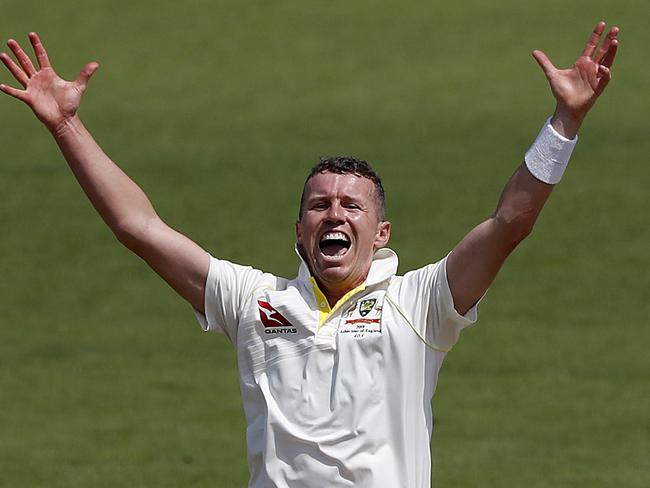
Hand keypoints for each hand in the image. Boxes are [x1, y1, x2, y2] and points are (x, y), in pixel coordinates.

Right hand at [0, 32, 98, 131]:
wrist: (65, 119)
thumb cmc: (70, 104)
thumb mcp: (78, 87)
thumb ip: (84, 75)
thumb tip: (96, 64)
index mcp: (49, 74)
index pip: (41, 56)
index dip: (37, 45)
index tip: (31, 34)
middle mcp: (38, 79)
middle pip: (26, 62)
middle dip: (18, 52)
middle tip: (10, 41)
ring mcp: (32, 88)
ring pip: (19, 73)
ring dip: (10, 65)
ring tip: (2, 54)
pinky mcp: (29, 98)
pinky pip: (17, 92)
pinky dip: (9, 90)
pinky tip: (0, 85)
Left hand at [533, 21, 618, 137]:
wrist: (565, 107)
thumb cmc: (561, 92)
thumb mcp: (552, 74)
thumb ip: (545, 63)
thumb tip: (534, 51)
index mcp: (582, 63)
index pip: (591, 45)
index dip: (596, 35)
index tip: (602, 24)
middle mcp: (591, 68)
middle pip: (603, 51)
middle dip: (609, 40)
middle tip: (615, 28)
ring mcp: (596, 76)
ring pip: (608, 61)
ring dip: (612, 52)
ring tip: (615, 41)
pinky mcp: (598, 86)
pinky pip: (605, 77)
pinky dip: (605, 72)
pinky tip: (602, 67)